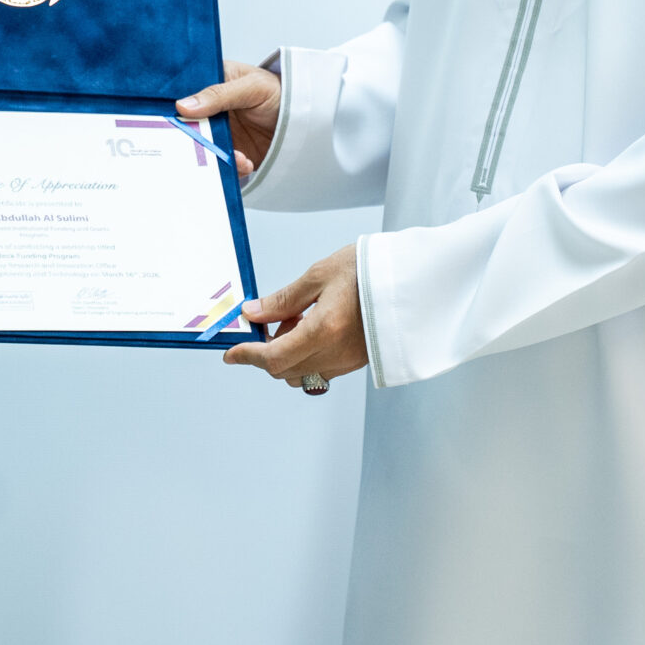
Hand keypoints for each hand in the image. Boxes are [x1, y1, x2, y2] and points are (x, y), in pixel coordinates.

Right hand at [176, 58, 280, 179]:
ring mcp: (224, 133)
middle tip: (201, 144)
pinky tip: (245, 162)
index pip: (185, 94)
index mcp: (214, 83)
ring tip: (236, 156)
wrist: (311, 120)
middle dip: (193, 138)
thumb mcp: (252, 86)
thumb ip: (219, 94)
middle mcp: (214, 110)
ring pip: (205, 148)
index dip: (176, 107)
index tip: (174, 118)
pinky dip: (231, 167)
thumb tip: (184, 105)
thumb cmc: (283, 91)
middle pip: (190, 126)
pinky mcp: (235, 153)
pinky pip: (223, 164)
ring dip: (215, 156)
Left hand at [224, 242, 366, 388]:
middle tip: (268, 321)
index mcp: (324, 331)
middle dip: (266, 352)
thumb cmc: (370, 270)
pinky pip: (321, 369)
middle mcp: (337, 353)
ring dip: (287, 354)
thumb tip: (253, 313)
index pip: (274, 358)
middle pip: (284, 371)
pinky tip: (313, 327)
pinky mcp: (358, 361)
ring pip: (302, 373)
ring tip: (296, 319)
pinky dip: (306, 355)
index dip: (248, 357)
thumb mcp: (319, 275)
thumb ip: (283, 300)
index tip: (231, 353)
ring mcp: (349, 362)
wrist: (412, 278)